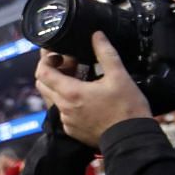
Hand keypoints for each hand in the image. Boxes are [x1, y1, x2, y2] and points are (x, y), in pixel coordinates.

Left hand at [35, 35, 152, 146]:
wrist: (131, 139)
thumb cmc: (127, 109)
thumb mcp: (119, 77)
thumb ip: (106, 53)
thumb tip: (97, 35)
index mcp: (71, 93)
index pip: (42, 73)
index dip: (45, 60)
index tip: (58, 55)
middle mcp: (63, 108)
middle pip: (43, 85)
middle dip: (51, 71)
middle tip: (68, 64)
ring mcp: (66, 121)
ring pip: (52, 99)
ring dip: (59, 87)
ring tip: (78, 79)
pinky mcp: (72, 130)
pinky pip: (62, 112)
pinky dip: (67, 102)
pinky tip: (84, 97)